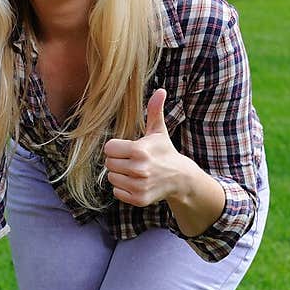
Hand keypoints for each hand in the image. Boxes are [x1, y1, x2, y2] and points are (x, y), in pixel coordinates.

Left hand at [103, 88, 183, 207]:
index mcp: (140, 151)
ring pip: (111, 178)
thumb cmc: (165, 151)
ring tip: (134, 171)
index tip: (127, 148)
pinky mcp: (139, 199)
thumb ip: (155, 111)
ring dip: (119, 174)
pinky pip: (117, 192)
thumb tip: (160, 90)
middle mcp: (139, 170)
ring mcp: (139, 186)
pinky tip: (136, 182)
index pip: (109, 148)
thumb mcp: (159, 131)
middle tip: (131, 160)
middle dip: (118, 161)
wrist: (180, 178)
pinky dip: (123, 188)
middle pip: (109, 163)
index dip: (116, 147)